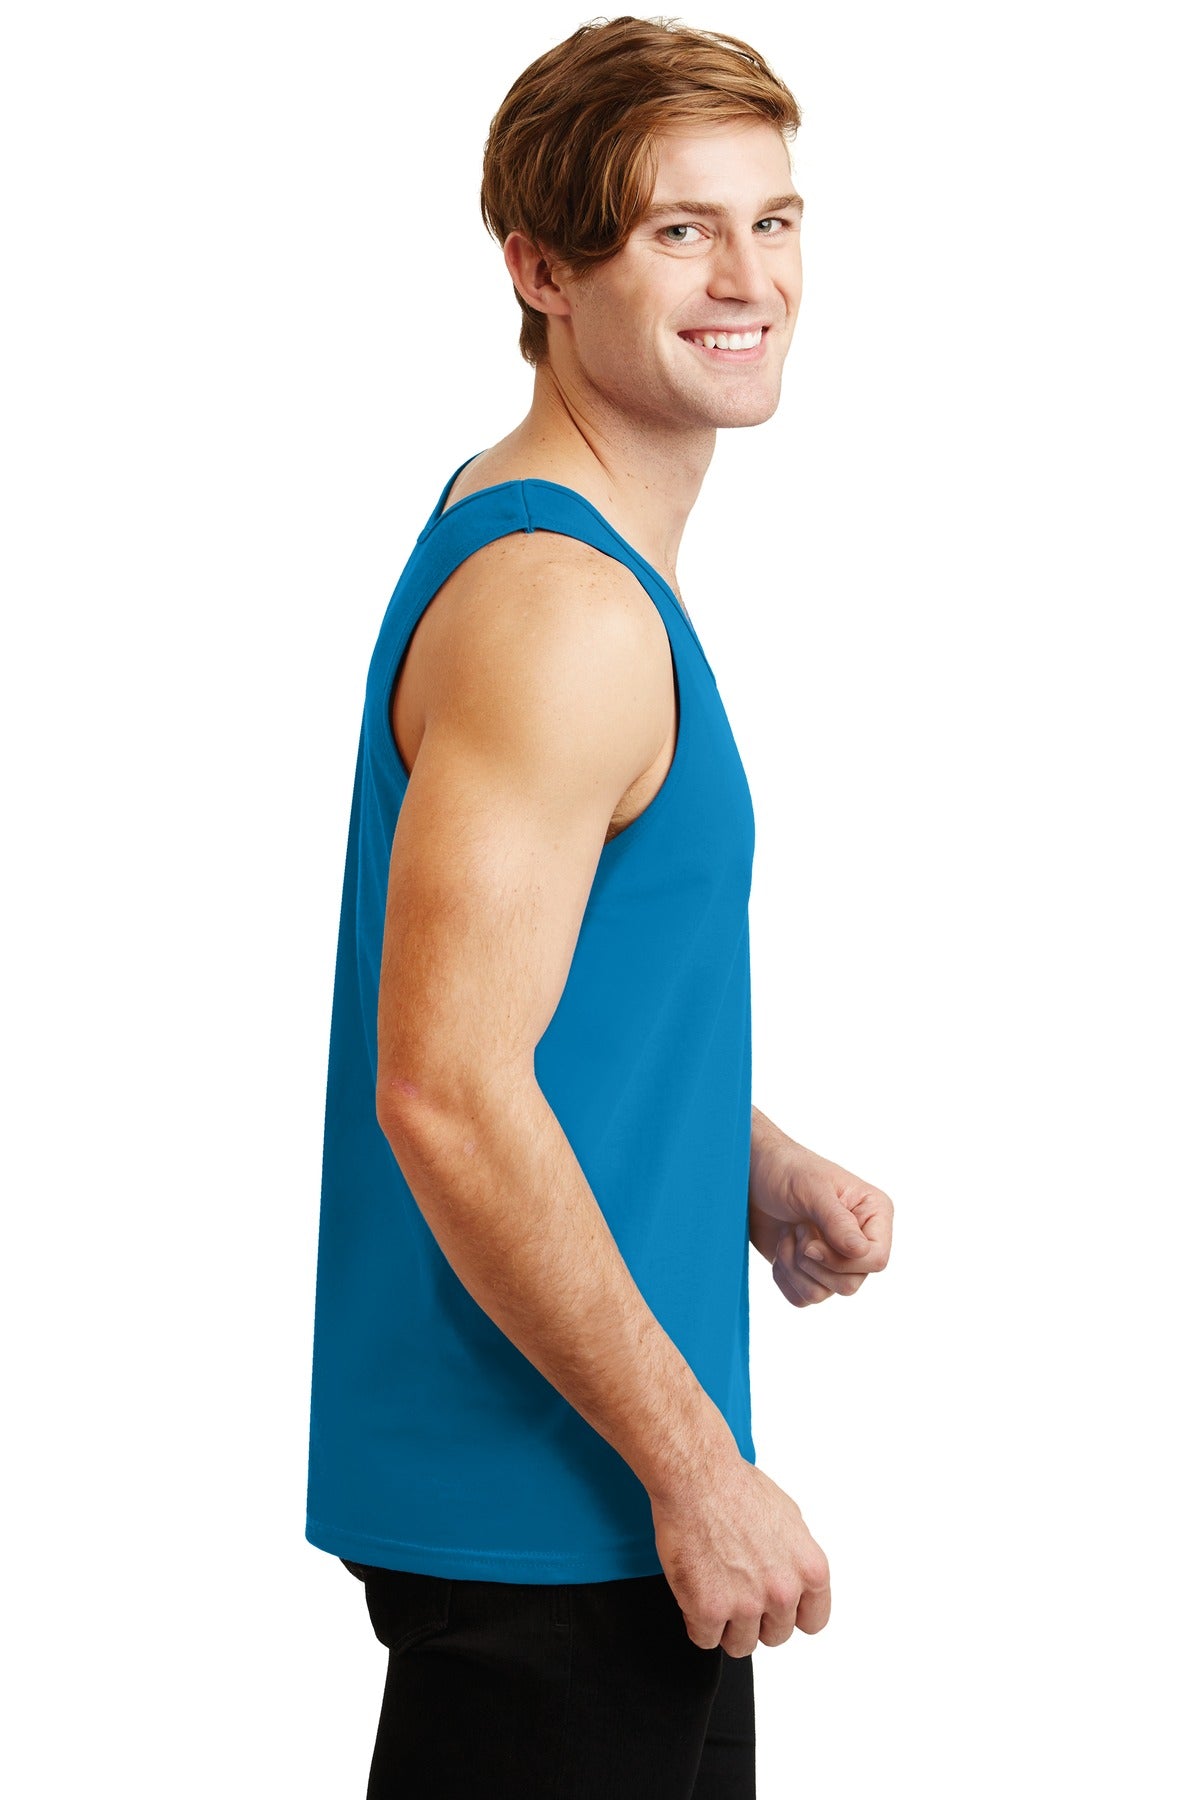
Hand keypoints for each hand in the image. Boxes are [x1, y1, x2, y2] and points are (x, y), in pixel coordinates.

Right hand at [650, 1455, 830, 1657]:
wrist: (697, 1478)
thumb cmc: (736, 1487)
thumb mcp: (789, 1518)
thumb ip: (795, 1559)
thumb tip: (793, 1578)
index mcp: (810, 1570)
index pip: (813, 1621)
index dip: (791, 1615)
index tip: (777, 1609)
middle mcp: (783, 1592)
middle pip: (775, 1636)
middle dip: (757, 1619)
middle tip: (737, 1590)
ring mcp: (746, 1605)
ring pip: (740, 1645)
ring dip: (726, 1625)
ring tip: (714, 1589)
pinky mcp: (708, 1610)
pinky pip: (704, 1639)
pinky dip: (697, 1622)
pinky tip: (695, 1593)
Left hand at [749, 1125, 892, 1308]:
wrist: (750, 1176)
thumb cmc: (784, 1170)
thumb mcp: (811, 1189)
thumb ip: (837, 1221)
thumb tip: (861, 1252)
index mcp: (873, 1214)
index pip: (876, 1260)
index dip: (840, 1260)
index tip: (809, 1241)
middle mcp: (859, 1240)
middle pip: (850, 1284)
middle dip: (813, 1263)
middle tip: (797, 1229)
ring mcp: (834, 1258)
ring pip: (824, 1293)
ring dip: (794, 1267)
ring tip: (786, 1234)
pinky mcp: (809, 1271)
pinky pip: (803, 1298)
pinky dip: (784, 1277)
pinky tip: (780, 1247)